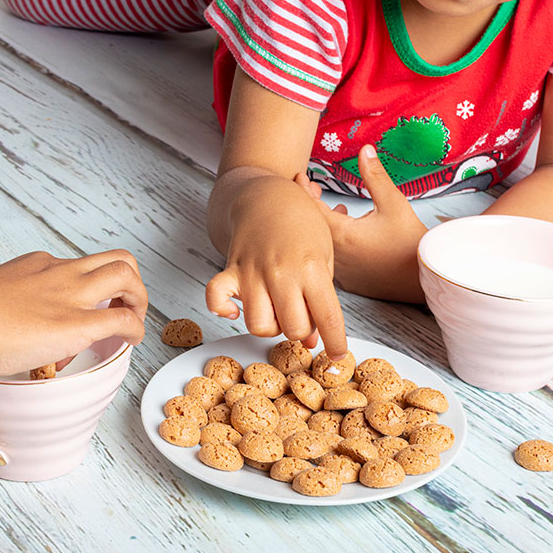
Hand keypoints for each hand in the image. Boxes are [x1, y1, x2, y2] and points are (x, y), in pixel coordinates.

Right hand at [0, 250, 147, 378]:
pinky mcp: (76, 323)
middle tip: (126, 309)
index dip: (89, 290)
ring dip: (140, 298)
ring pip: (127, 274)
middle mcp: (58, 272)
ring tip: (133, 323)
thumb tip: (9, 337)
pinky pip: (125, 319)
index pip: (78, 267)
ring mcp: (69, 295)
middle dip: (132, 282)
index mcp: (36, 265)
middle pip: (116, 258)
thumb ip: (4, 313)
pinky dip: (137, 328)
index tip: (81, 314)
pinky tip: (131, 342)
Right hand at [205, 180, 347, 358]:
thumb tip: (313, 342)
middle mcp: (282, 272)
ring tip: (275, 312)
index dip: (336, 345)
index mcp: (312, 268)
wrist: (268, 196)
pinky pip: (216, 299)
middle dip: (301, 331)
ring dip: (269, 326)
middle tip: (302, 315)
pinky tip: (235, 310)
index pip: (328, 318)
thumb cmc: (301, 225)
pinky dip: (222, 310)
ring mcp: (253, 272)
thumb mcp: (324, 258)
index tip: (337, 356)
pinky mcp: (230, 270)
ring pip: (259, 325)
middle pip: (294, 329)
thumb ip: (320, 300)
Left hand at [305, 145, 427, 302]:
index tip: (300, 177)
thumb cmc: (412, 241)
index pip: (311, 209)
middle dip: (312, 205)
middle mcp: (335, 256)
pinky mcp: (350, 281)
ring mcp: (341, 272)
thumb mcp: (394, 203)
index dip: (302, 191)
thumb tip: (365, 149)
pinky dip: (334, 242)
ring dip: (325, 224)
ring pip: (322, 244)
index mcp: (342, 235)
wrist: (426, 278)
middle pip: (312, 226)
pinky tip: (349, 232)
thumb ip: (375, 176)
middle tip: (314, 189)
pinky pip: (333, 259)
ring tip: (338, 209)